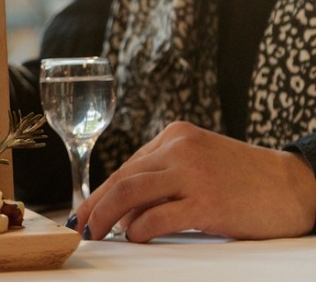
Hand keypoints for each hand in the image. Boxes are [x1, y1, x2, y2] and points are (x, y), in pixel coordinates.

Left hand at [74, 121, 315, 240]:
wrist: (297, 187)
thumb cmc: (248, 181)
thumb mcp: (202, 164)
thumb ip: (166, 176)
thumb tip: (124, 208)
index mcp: (176, 136)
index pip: (128, 166)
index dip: (102, 190)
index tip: (85, 209)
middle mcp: (180, 148)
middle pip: (122, 177)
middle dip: (95, 204)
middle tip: (80, 225)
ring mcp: (193, 174)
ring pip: (130, 192)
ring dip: (106, 216)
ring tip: (97, 233)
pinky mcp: (207, 202)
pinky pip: (157, 216)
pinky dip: (138, 229)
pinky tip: (134, 237)